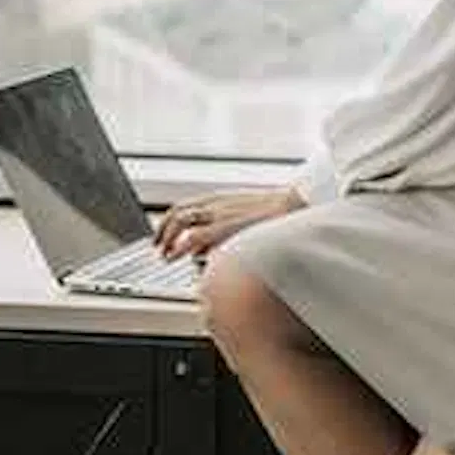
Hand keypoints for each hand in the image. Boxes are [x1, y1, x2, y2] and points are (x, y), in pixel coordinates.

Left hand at [154, 185, 305, 260]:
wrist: (295, 207)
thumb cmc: (276, 216)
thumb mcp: (243, 216)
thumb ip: (221, 228)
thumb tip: (202, 250)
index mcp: (219, 198)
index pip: (183, 206)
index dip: (168, 221)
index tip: (162, 234)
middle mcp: (215, 203)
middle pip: (177, 211)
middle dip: (162, 230)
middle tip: (158, 247)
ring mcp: (219, 213)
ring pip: (181, 220)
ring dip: (167, 237)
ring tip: (165, 254)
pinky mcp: (225, 226)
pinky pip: (194, 235)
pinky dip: (180, 245)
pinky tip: (176, 256)